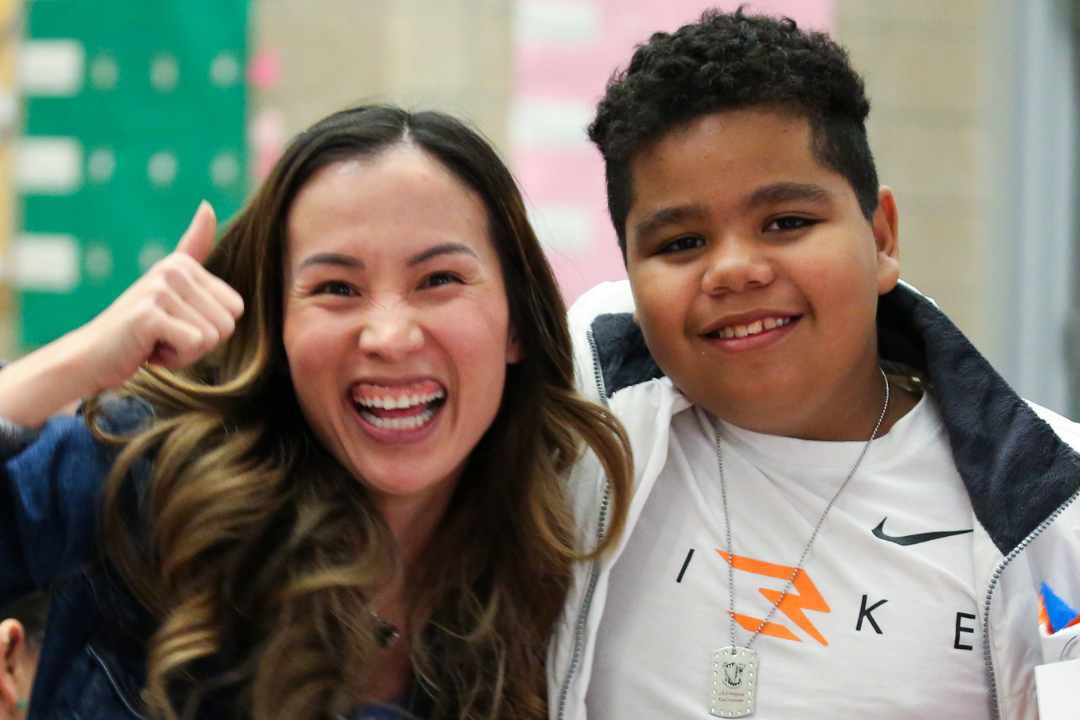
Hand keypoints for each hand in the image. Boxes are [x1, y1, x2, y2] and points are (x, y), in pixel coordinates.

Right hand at [77, 201, 244, 389]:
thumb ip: (192, 250)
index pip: (236, 310)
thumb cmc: (140, 329)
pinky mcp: (149, 314)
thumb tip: (208, 206)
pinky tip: (148, 349)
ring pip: (211, 338)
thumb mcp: (172, 288)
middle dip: (200, 343)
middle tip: (165, 336)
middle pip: (227, 325)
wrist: (93, 355)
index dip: (210, 329)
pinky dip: (174, 358)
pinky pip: (194, 344)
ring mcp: (159, 289)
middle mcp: (173, 270)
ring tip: (155, 340)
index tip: (178, 325)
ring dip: (185, 352)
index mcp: (184, 264)